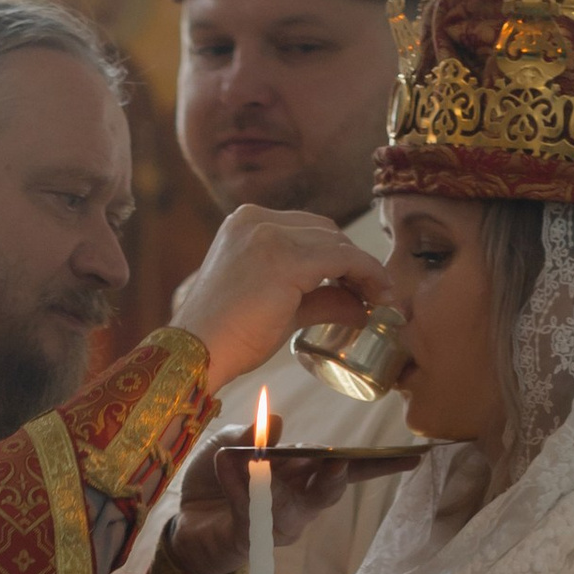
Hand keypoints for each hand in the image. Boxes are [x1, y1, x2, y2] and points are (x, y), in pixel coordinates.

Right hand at [172, 203, 391, 388]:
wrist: (197, 353)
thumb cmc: (227, 337)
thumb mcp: (279, 307)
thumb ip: (319, 298)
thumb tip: (359, 305)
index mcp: (247, 223)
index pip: (308, 229)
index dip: (339, 254)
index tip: (361, 283)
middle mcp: (256, 219)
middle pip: (325, 230)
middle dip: (353, 260)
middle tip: (373, 293)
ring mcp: (268, 234)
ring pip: (336, 242)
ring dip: (363, 269)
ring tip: (377, 298)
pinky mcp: (284, 258)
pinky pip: (342, 259)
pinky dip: (366, 275)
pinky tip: (377, 296)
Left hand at [173, 430, 368, 573]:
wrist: (186, 520)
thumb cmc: (216, 480)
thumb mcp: (228, 444)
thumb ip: (249, 435)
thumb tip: (274, 422)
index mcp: (302, 472)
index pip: (343, 463)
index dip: (376, 462)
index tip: (410, 456)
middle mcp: (299, 499)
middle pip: (331, 489)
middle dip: (341, 475)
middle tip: (343, 461)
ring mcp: (278, 521)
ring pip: (296, 506)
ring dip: (292, 484)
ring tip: (296, 464)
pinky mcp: (251, 536)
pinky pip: (250, 509)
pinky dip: (239, 485)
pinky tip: (227, 463)